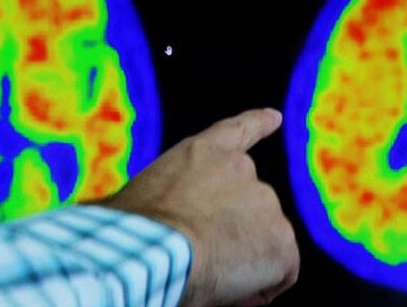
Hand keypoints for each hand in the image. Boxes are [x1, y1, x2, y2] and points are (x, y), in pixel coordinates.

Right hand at [101, 108, 299, 305]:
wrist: (153, 247)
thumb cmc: (129, 231)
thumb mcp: (134, 201)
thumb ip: (155, 202)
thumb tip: (125, 218)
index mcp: (203, 152)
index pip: (238, 131)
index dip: (259, 123)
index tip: (275, 117)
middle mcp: (241, 168)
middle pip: (250, 206)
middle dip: (234, 232)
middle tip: (201, 258)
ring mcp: (265, 202)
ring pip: (263, 241)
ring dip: (245, 260)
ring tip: (207, 273)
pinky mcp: (281, 240)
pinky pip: (281, 271)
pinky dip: (264, 286)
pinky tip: (237, 293)